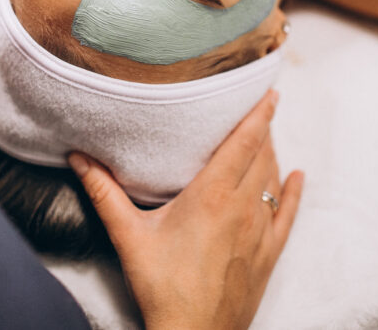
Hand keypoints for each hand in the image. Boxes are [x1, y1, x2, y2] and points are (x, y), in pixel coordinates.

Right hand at [69, 91, 302, 329]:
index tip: (268, 91)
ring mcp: (260, 232)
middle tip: (258, 107)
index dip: (258, 114)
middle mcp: (243, 208)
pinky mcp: (268, 254)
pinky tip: (298, 177)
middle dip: (262, 129)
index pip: (244, 142)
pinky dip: (293, 192)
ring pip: (275, 180)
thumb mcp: (129, 236)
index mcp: (213, 196)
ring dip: (273, 154)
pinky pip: (288, 214)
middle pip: (262, 155)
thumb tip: (79, 158)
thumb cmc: (161, 287)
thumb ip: (104, 193)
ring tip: (266, 136)